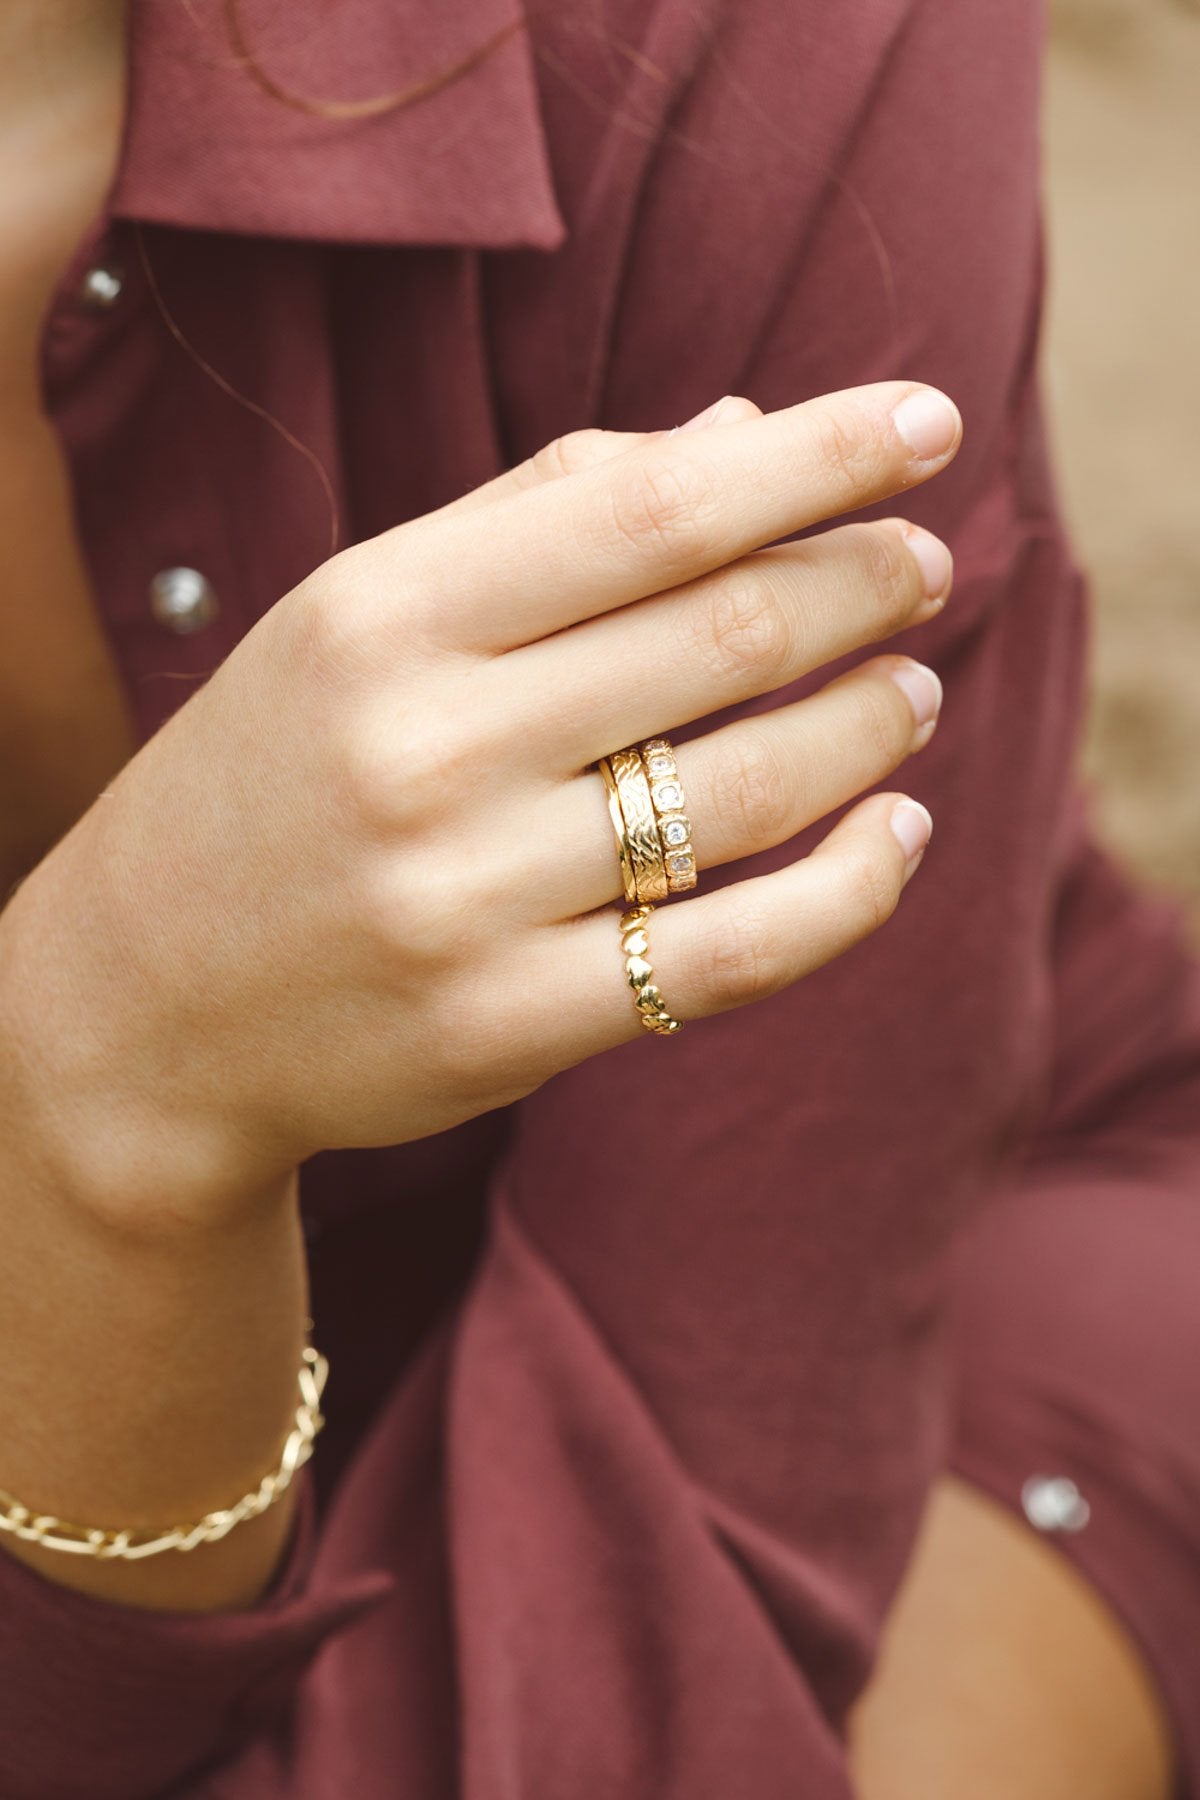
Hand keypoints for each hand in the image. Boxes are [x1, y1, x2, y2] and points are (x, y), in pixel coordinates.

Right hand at [0, 383, 959, 1222]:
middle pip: (723, 634)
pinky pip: (735, 954)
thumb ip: (541, 516)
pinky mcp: (508, 1026)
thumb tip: (741, 434)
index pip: (653, 507)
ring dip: (871, 723)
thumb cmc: (278, 775)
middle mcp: (423, 749)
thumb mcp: (364, 617)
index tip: (929, 423)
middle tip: (926, 567)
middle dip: (863, 584)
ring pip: (750, 789)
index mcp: (381, 613)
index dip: (819, 457)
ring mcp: (466, 900)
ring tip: (912, 690)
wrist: (144, 1002)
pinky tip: (898, 835)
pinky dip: (853, 891)